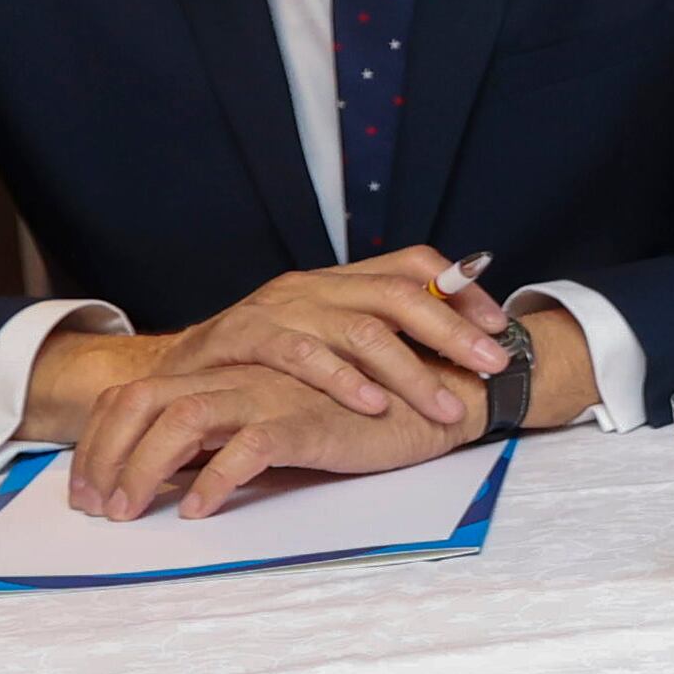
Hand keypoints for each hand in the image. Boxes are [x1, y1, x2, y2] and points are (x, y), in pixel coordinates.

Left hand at [67, 354, 464, 521]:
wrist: (439, 395)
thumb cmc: (361, 413)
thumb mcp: (281, 418)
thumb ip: (233, 433)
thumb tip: (178, 475)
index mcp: (228, 370)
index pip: (137, 393)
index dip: (101, 439)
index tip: (87, 488)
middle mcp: (240, 373)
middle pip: (141, 401)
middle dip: (103, 456)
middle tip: (96, 508)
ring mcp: (272, 392)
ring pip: (181, 421)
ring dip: (144, 469)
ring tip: (131, 512)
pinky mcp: (309, 419)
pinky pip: (247, 447)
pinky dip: (214, 481)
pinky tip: (200, 510)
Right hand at [159, 247, 511, 431]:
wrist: (173, 368)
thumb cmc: (260, 363)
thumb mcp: (323, 338)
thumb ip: (376, 335)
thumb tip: (456, 342)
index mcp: (339, 280)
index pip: (413, 265)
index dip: (460, 291)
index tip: (500, 327)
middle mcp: (315, 285)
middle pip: (399, 295)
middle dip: (453, 331)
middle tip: (495, 365)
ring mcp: (281, 307)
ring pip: (360, 328)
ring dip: (410, 370)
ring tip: (445, 407)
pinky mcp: (246, 336)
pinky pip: (301, 355)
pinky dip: (342, 381)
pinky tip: (374, 406)